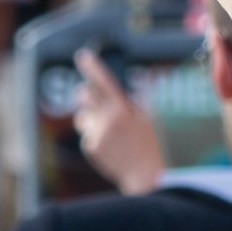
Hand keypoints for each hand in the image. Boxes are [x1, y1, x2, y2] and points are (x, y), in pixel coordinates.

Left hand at [73, 49, 163, 194]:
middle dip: (85, 94)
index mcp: (123, 109)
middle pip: (83, 95)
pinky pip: (86, 135)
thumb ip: (137, 100)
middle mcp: (108, 119)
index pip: (104, 81)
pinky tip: (109, 146)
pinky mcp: (91, 148)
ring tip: (108, 130)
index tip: (82, 56)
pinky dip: (94, 137)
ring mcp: (98, 134)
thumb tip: (137, 82)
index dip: (92, 66)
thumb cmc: (150, 144)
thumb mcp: (148, 118)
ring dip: (90, 119)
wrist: (145, 175)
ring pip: (82, 117)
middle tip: (92, 98)